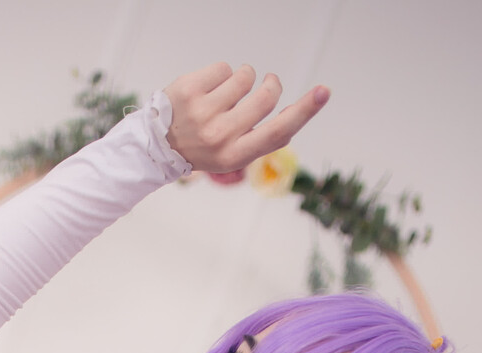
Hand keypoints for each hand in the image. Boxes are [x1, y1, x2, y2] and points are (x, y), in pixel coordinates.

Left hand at [162, 63, 329, 183]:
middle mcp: (220, 136)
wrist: (157, 145)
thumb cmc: (201, 148)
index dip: (304, 111)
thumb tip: (291, 128)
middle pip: (266, 97)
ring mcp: (203, 112)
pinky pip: (224, 67)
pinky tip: (207, 89)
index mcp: (234, 156)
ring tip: (225, 93)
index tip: (324, 92)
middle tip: (265, 84)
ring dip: (242, 79)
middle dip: (270, 84)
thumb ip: (258, 142)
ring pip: (245, 76)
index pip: (277, 132)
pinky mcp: (190, 90)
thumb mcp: (230, 156)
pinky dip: (220, 74)